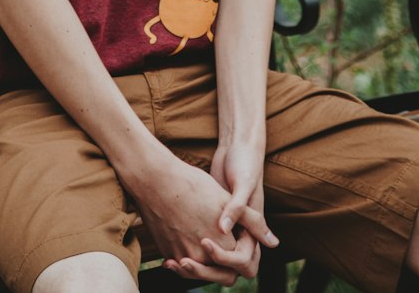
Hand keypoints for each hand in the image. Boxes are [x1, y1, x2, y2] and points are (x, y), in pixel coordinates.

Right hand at [129, 154, 255, 285]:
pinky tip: (186, 243)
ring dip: (204, 263)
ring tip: (206, 243)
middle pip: (222, 274)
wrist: (156, 179)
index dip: (243, 252)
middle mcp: (202, 257)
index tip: (236, 237)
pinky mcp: (167, 252)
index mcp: (222, 245)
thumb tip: (274, 243)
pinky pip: (181, 265)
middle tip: (223, 245)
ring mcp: (182, 256)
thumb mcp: (227, 200)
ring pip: (200, 271)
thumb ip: (252, 222)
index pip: (242, 265)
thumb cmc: (194, 185)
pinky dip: (185, 259)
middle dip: (225, 263)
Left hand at [178, 138, 276, 282]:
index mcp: (249, 230)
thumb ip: (240, 210)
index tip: (204, 244)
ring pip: (208, 264)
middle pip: (224, 270)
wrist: (235, 148)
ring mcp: (221, 230)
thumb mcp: (241, 187)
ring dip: (192, 268)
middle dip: (204, 270)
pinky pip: (197, 250)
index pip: (242, 262)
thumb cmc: (242, 165)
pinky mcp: (207, 223)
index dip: (223, 258)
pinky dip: (184, 257)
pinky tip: (169, 254)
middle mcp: (236, 235)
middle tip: (184, 261)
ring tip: (173, 261)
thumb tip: (237, 233)